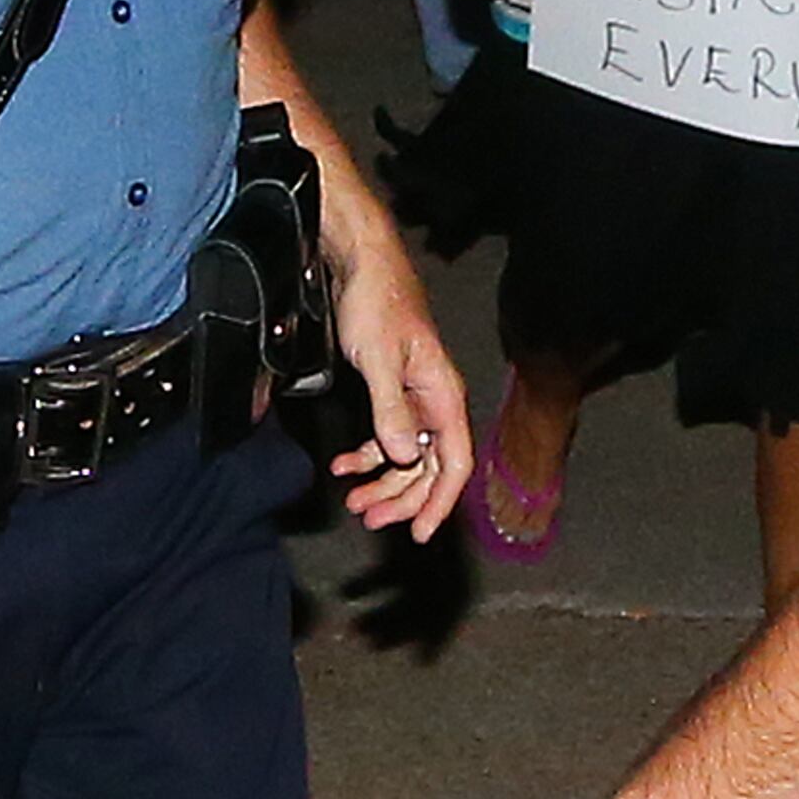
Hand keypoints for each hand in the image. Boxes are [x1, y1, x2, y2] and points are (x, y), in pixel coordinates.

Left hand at [322, 227, 471, 539]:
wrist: (361, 264)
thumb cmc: (377, 303)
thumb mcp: (379, 359)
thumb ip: (391, 410)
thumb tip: (402, 457)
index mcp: (443, 395)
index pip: (455, 461)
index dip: (440, 501)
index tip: (420, 533)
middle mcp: (435, 401)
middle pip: (430, 467)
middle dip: (403, 498)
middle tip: (368, 519)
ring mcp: (414, 398)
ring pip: (407, 457)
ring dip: (383, 482)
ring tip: (353, 500)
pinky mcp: (393, 391)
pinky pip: (388, 437)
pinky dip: (367, 456)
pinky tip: (343, 465)